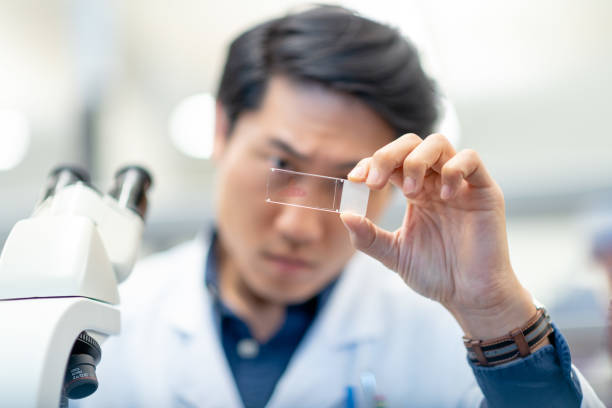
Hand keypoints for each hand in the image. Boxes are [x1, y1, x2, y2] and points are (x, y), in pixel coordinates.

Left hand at [341, 133, 535, 338]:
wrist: (470, 296)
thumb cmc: (437, 274)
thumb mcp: (394, 254)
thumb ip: (368, 236)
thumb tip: (345, 214)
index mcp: (416, 192)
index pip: (391, 161)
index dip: (371, 163)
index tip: (355, 180)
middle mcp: (436, 182)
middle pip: (411, 144)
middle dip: (387, 156)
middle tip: (374, 183)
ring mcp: (460, 184)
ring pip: (438, 143)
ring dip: (416, 161)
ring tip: (409, 191)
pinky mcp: (485, 191)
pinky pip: (471, 159)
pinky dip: (453, 169)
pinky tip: (444, 196)